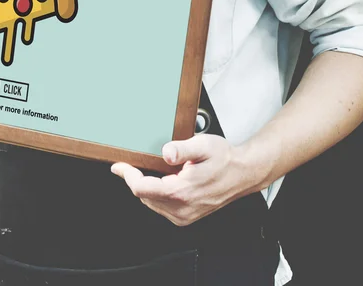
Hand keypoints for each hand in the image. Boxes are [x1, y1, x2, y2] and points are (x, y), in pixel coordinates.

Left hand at [111, 135, 259, 225]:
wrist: (243, 173)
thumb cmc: (225, 159)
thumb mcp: (203, 145)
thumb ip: (182, 149)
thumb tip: (166, 152)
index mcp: (182, 191)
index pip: (142, 188)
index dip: (127, 175)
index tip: (119, 166)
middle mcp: (182, 208)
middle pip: (144, 196)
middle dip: (136, 179)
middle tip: (135, 163)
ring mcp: (184, 215)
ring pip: (151, 202)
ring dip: (147, 186)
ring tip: (154, 170)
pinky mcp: (186, 216)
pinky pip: (161, 206)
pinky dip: (157, 193)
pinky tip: (165, 180)